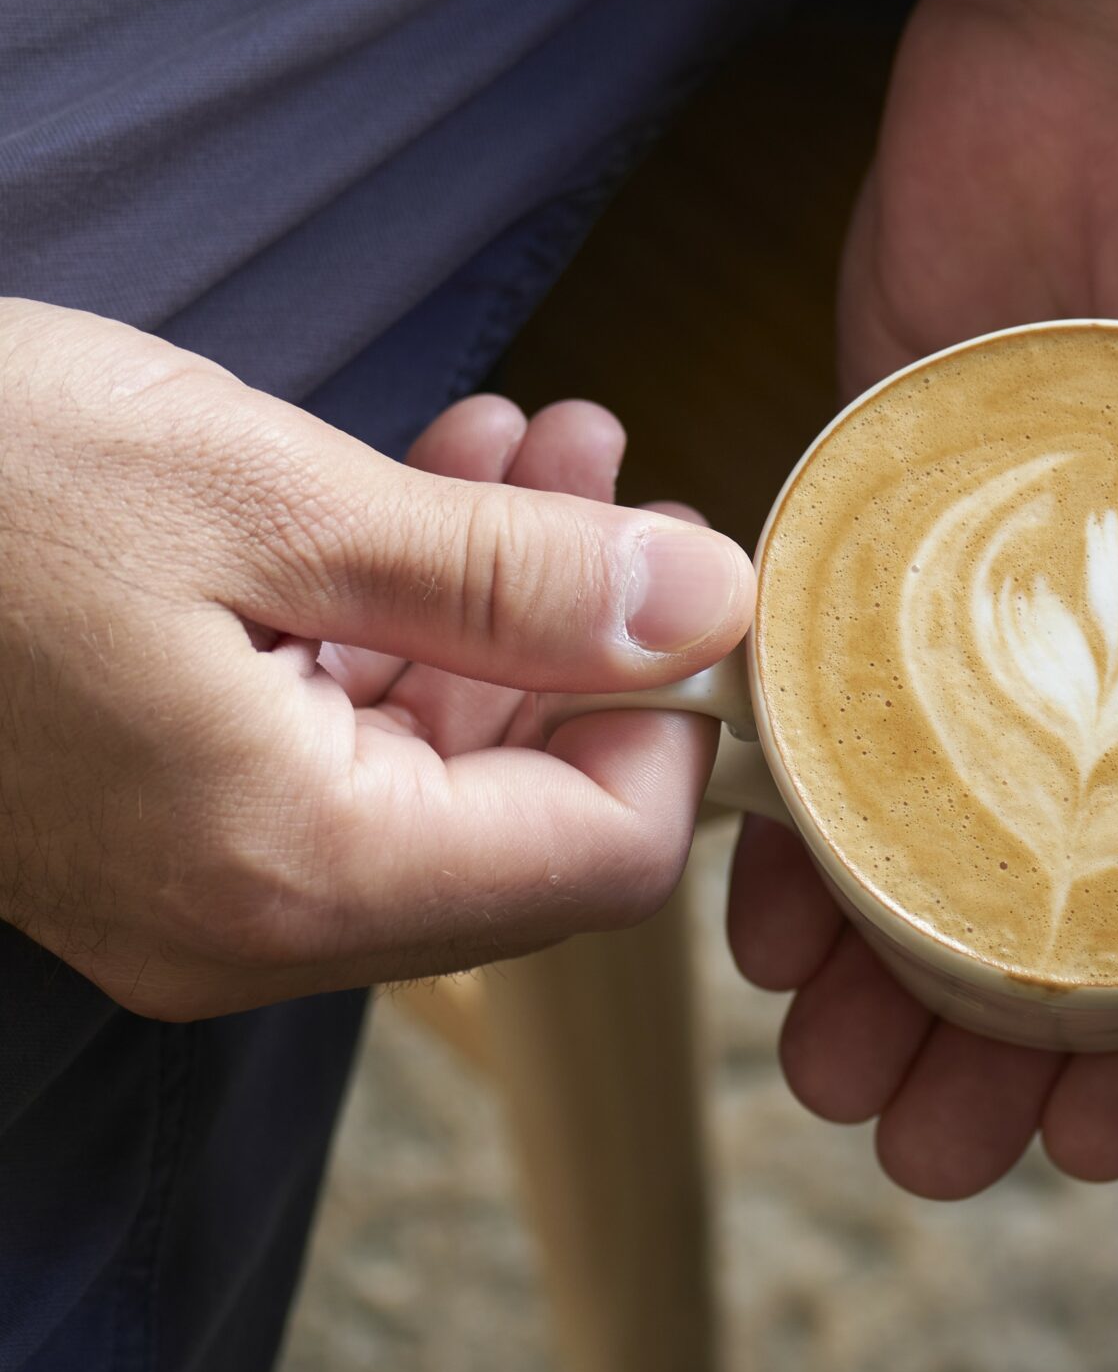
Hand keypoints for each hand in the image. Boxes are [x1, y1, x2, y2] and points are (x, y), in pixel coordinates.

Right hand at [0, 300, 752, 1019]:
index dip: (678, 721)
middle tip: (623, 480)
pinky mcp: (154, 816)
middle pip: (525, 818)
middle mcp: (250, 921)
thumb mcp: (266, 499)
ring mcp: (195, 883)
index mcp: (293, 873)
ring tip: (545, 449)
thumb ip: (510, 579)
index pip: (601, 862)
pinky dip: (405, 619)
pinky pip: (336, 742)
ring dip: (507, 604)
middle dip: (593, 639)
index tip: (699, 577)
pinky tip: (439, 484)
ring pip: (435, 766)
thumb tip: (709, 606)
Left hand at [727, 0, 1117, 1196]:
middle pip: (1079, 903)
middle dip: (994, 1034)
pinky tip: (767, 894)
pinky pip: (849, 714)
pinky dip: (810, 811)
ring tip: (821, 1050)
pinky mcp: (909, 539)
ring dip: (889, 955)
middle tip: (907, 1134)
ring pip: (952, 836)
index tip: (1075, 1148)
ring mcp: (1036, 606)